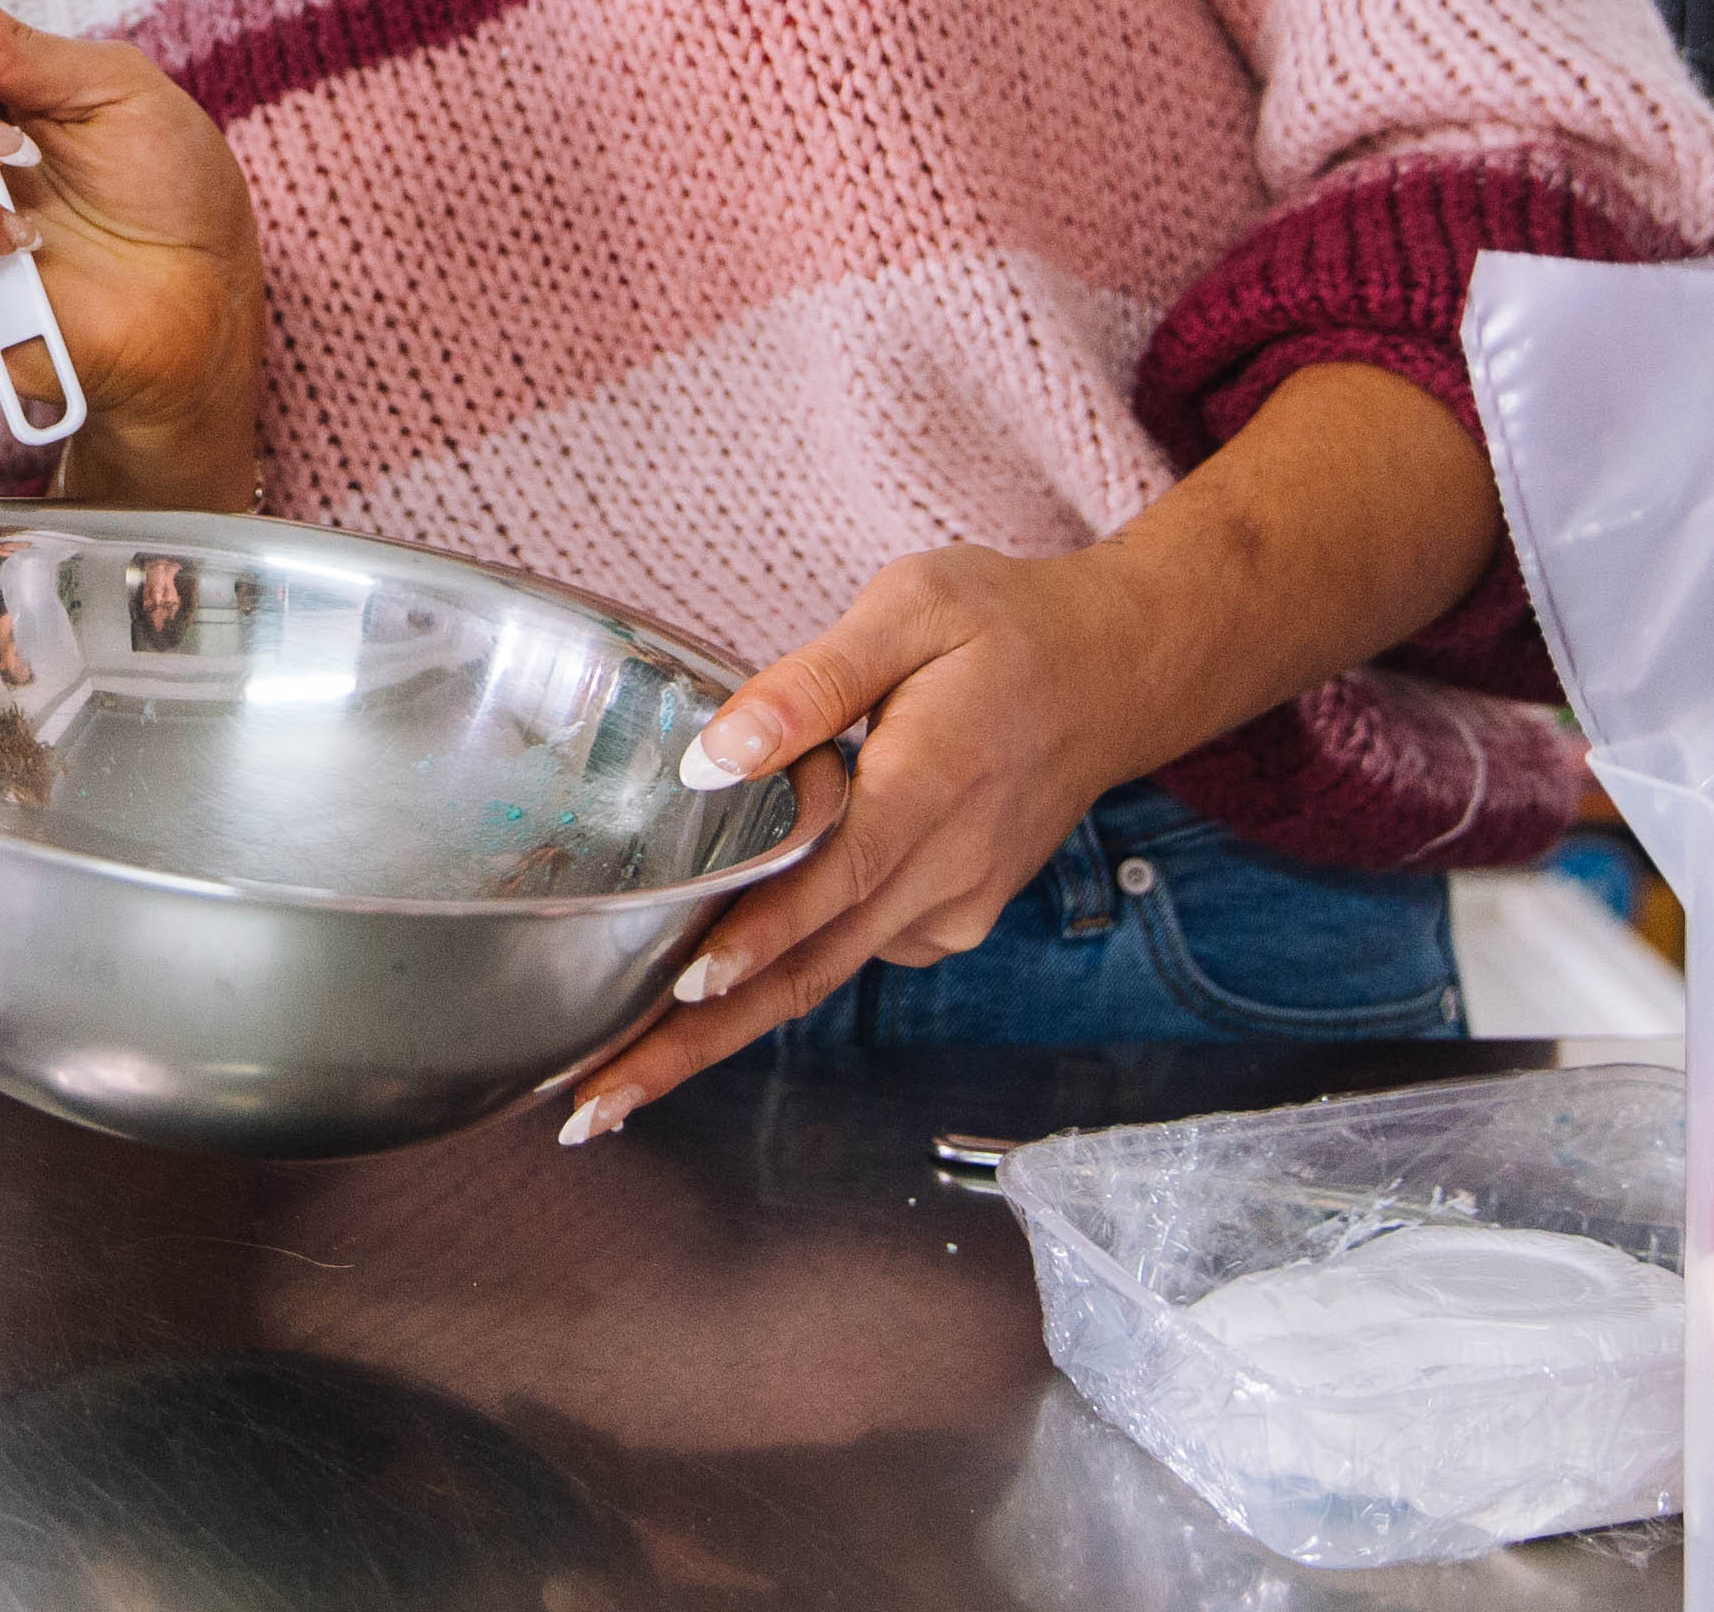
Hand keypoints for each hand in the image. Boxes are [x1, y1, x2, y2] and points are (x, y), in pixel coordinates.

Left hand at [554, 541, 1165, 1135]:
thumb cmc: (1005, 627)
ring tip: (613, 1087)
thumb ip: (811, 683)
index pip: (835, 876)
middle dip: (698, 1043)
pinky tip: (705, 971)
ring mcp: (952, 906)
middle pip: (809, 969)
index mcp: (932, 780)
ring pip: (821, 978)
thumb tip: (715, 755)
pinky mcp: (950, 920)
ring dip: (719, 1033)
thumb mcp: (912, 605)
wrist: (1116, 674)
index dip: (760, 935)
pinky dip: (779, 968)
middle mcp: (945, 866)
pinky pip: (851, 948)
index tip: (686, 987)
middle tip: (598, 1107)